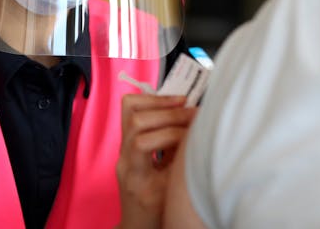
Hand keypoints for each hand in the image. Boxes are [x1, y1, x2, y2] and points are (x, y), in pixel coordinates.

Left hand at [116, 93, 196, 228]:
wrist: (138, 226)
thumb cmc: (158, 215)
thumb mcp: (173, 192)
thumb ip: (181, 163)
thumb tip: (196, 133)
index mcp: (136, 177)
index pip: (143, 143)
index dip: (173, 133)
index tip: (196, 130)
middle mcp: (124, 160)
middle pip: (136, 122)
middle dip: (168, 113)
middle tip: (194, 112)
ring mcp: (122, 150)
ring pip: (129, 112)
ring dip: (158, 103)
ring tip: (182, 102)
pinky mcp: (126, 143)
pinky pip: (130, 113)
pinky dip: (150, 103)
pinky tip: (169, 105)